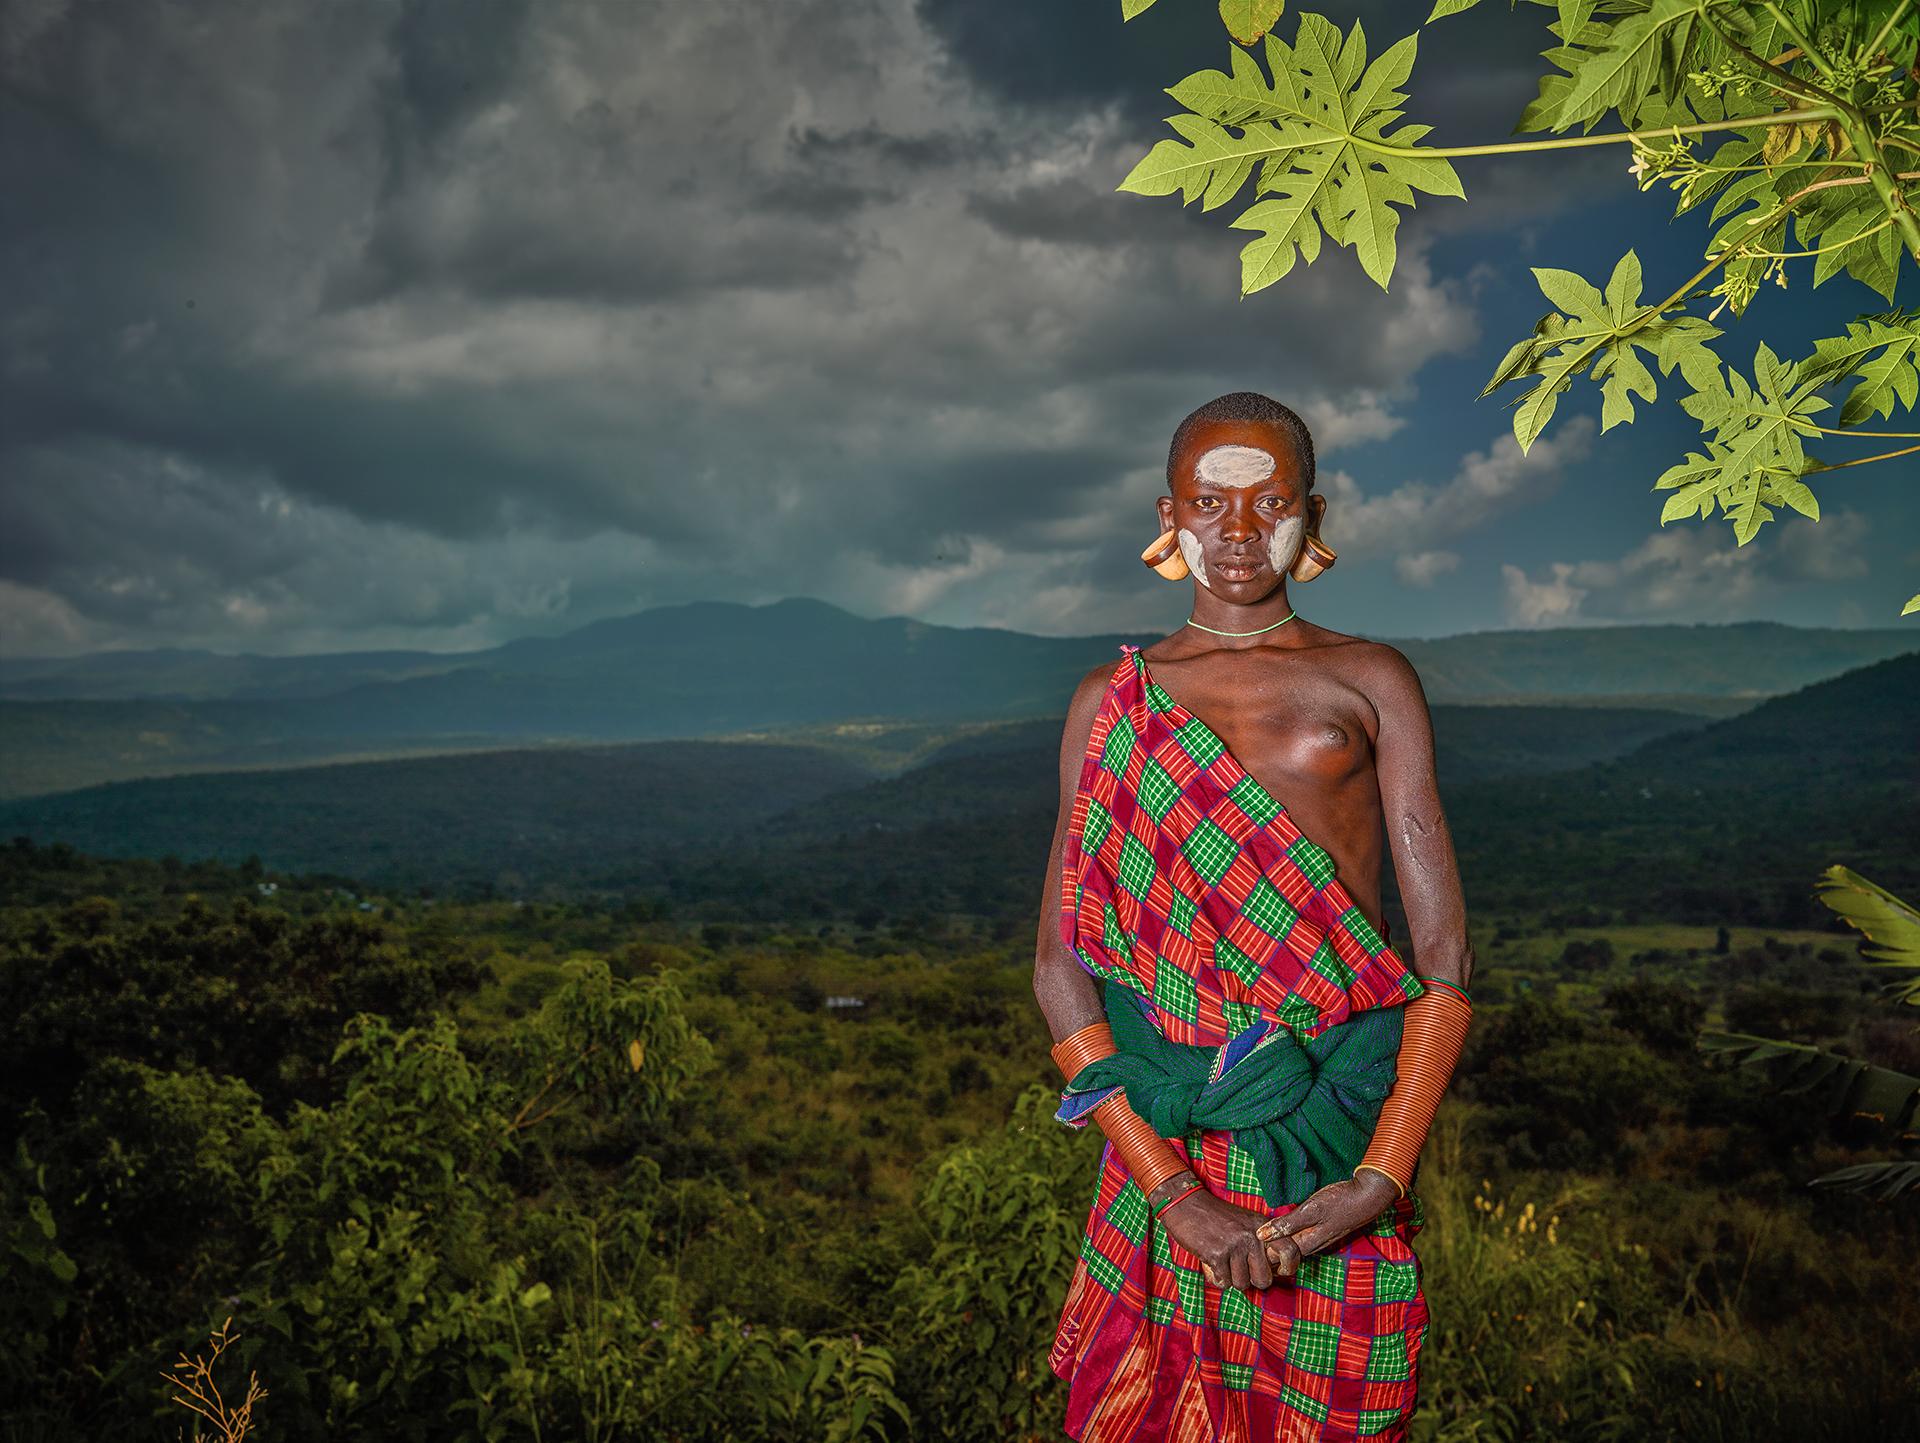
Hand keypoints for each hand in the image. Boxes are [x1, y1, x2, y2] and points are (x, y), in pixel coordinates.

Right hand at [1157, 1186, 1301, 1291]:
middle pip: (1264, 1280)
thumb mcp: (1245, 1222)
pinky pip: (1223, 1283)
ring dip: (1230, 1278)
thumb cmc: (1215, 1217)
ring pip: (1242, 1284)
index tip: (1276, 1270)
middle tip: (1237, 1266)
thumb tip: (1276, 1271)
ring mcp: (1234, 1245)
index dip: (1287, 1267)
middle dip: (1250, 1279)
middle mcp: (1252, 1236)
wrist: (1185, 1203)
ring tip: (1222, 1261)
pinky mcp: (1216, 1254)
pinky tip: (1210, 1261)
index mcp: (1262, 1227)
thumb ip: (1262, 1243)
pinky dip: (1215, 1277)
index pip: (1290, 1251)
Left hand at [1255, 1171, 1399, 1262]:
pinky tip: (1280, 1224)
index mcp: (1307, 1244)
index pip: (1277, 1256)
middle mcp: (1312, 1245)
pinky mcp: (1321, 1229)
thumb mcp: (1311, 1210)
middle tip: (1249, 1236)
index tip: (1247, 1240)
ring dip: (1276, 1239)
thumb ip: (1288, 1224)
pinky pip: (1299, 1236)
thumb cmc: (1340, 1201)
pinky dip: (1287, 1232)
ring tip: (1259, 1231)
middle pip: (1283, 1252)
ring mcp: (1317, 1238)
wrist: (1368, 1196)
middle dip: (1267, 1247)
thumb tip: (1262, 1235)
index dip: (1261, 1250)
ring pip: (1291, 1244)